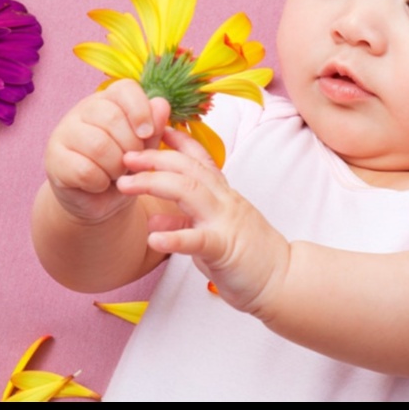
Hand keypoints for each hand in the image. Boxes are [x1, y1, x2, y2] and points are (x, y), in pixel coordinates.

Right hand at [45, 79, 170, 223]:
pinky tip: (100, 183)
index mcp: (110, 100)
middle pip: (112, 117)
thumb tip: (161, 104)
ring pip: (98, 145)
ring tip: (117, 174)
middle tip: (131, 162)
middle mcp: (83, 110)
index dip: (141, 110)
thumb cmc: (127, 166)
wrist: (100, 198)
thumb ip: (155, 126)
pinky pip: (84, 170)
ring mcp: (64, 132)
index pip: (125, 89)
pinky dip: (99, 182)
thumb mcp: (146, 147)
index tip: (147, 133)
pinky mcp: (54, 159)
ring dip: (116, 167)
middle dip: (131, 146)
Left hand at [117, 126, 290, 315]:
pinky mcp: (225, 249)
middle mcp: (224, 202)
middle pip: (188, 168)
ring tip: (125, 185)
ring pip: (189, 191)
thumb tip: (154, 221)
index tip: (156, 128)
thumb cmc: (248, 258)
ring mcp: (225, 222)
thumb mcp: (211, 235)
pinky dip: (174, 237)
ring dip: (154, 184)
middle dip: (154, 158)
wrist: (283, 280)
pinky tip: (153, 239)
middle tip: (125, 155)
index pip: (200, 160)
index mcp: (223, 196)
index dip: (178, 141)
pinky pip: (197, 240)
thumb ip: (185, 224)